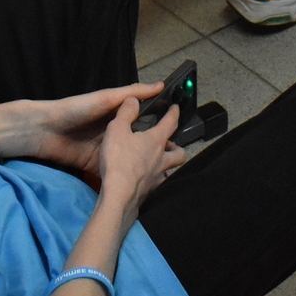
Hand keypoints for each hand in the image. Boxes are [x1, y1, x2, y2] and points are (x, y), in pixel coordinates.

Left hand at [0, 82, 169, 175]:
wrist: (44, 131)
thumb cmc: (76, 109)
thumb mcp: (105, 98)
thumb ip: (131, 94)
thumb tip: (159, 85)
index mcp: (116, 115)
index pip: (142, 119)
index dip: (158, 125)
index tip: (180, 131)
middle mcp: (113, 133)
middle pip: (136, 142)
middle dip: (152, 150)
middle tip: (175, 156)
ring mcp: (104, 151)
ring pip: (126, 158)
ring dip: (139, 165)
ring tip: (162, 171)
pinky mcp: (94, 166)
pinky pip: (111, 172)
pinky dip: (122, 176)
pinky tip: (140, 183)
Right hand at [96, 96, 185, 213]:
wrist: (119, 195)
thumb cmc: (119, 160)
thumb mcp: (116, 129)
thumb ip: (125, 113)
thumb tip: (134, 100)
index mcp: (156, 141)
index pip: (170, 123)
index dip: (174, 113)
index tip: (176, 108)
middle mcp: (161, 159)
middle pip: (179, 152)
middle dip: (176, 146)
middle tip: (168, 143)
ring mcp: (157, 177)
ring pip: (171, 169)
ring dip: (168, 164)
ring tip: (158, 161)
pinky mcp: (150, 191)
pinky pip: (159, 183)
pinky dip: (155, 179)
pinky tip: (147, 178)